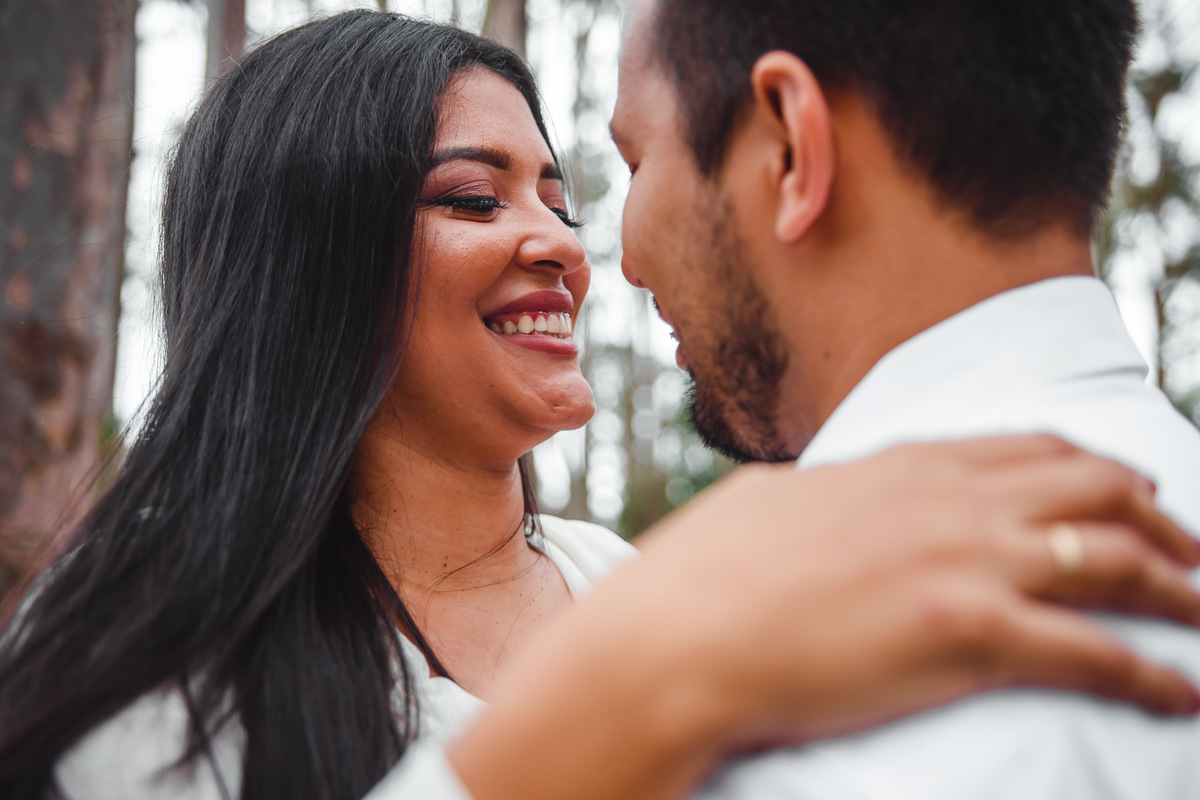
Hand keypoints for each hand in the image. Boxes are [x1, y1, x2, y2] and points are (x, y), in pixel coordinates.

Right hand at [451, 435, 1199, 799]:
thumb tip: (823, 491)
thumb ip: (822, 493)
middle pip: (1093, 484)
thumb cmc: (705, 573)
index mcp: (900, 465)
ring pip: (1115, 556)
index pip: (1028, 449)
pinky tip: (1184, 695)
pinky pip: (1097, 652)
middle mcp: (949, 500)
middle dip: (1156, 515)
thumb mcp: (769, 501)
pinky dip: (1154, 674)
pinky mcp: (971, 632)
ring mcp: (966, 560)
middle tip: (1187, 551)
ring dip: (1178, 585)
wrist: (678, 633)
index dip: (1092, 467)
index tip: (1126, 490)